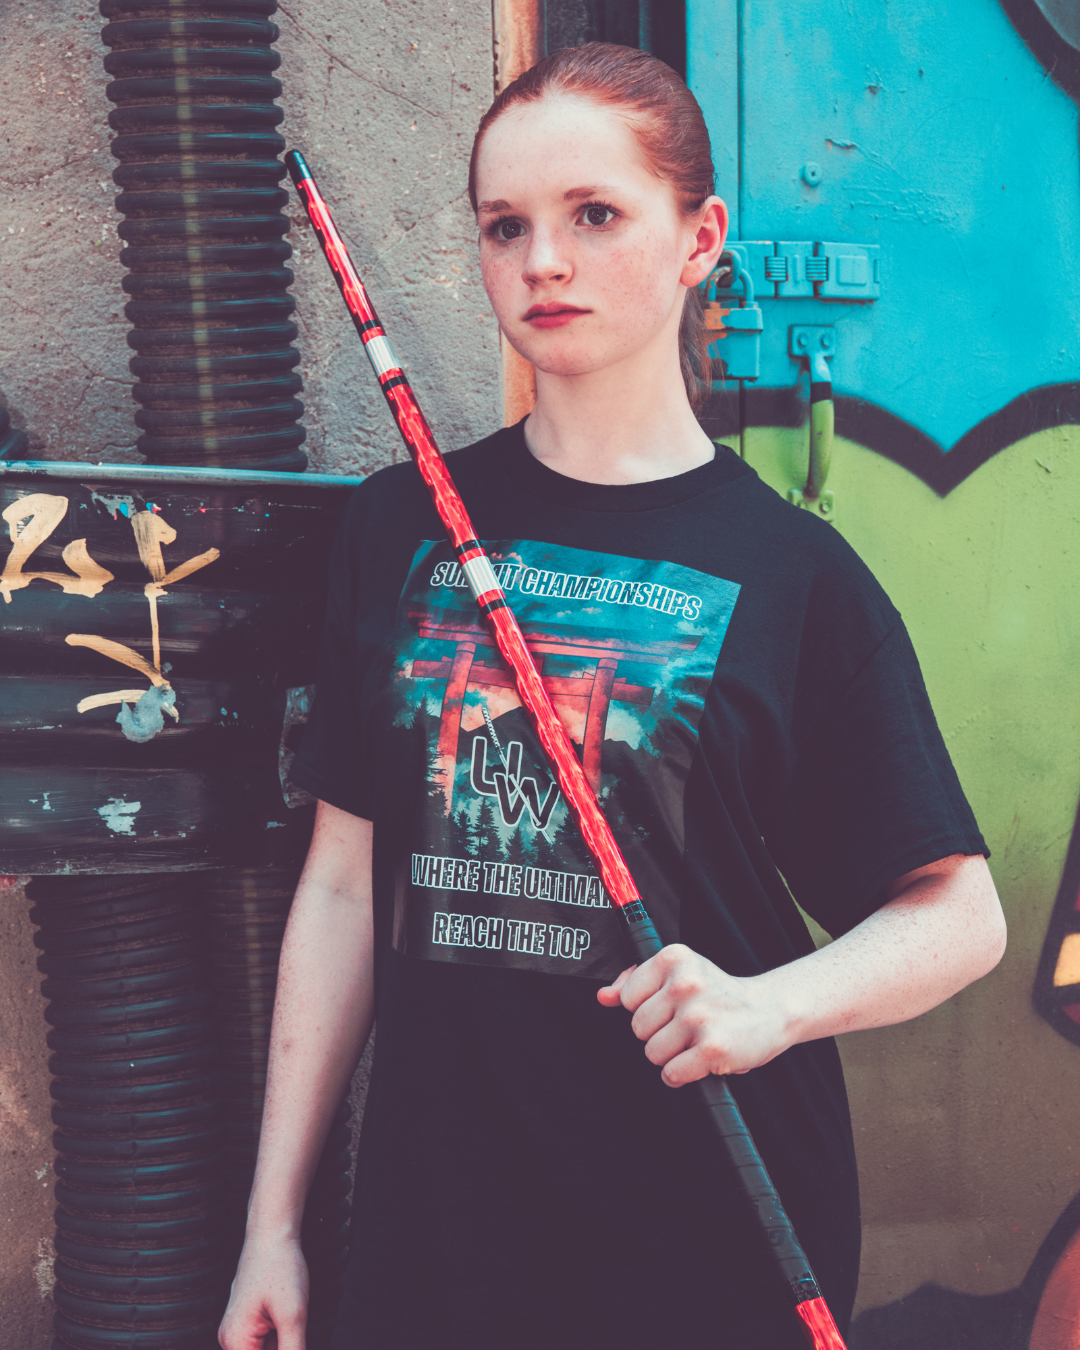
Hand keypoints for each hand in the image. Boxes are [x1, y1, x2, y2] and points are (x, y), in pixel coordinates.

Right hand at [218, 1232, 308, 1349]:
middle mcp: (231, 1340)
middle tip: (294, 1328)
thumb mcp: (293, 1316)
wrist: (273, 1232)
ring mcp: (238, 1331)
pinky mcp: (248, 1322)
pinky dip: (281, 1340)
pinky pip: (264, 1343)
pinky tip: (291, 1325)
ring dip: (284, 1344)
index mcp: (236, 1343)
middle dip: (287, 1348)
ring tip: (291, 1320)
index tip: (293, 1340)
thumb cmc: (280, 1266)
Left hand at [596, 944, 790, 1086]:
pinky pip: (672, 1074)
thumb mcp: (679, 973)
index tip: (670, 1006)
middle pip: (638, 1029)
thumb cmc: (719, 994)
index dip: (646, 1008)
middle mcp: (685, 984)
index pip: (628, 997)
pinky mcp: (712, 1049)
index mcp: (674, 958)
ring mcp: (699, 1016)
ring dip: (671, 1056)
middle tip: (686, 1026)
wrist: (770, 1011)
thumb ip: (636, 981)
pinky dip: (682, 1074)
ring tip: (695, 1040)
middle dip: (658, 1034)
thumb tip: (604, 996)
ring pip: (652, 1053)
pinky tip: (700, 1059)